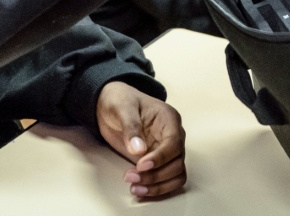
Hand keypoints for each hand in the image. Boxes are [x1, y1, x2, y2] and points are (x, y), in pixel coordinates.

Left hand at [96, 81, 185, 198]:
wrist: (111, 105)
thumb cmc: (120, 101)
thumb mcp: (123, 108)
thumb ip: (131, 127)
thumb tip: (139, 150)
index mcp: (169, 119)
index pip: (174, 143)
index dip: (160, 158)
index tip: (140, 165)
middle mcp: (173, 135)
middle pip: (178, 161)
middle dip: (156, 174)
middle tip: (131, 177)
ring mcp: (166, 149)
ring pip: (176, 173)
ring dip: (158, 185)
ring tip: (135, 187)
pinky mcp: (158, 160)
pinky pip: (168, 178)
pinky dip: (158, 188)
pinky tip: (140, 189)